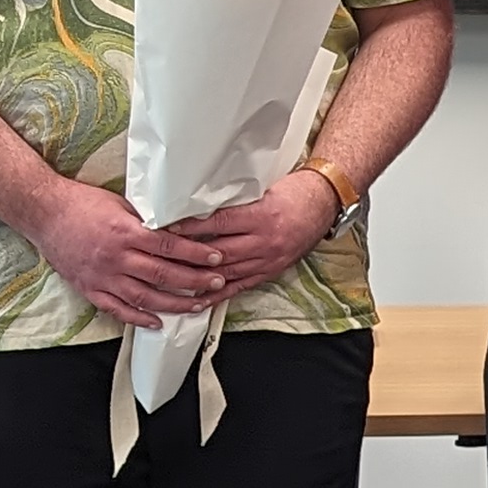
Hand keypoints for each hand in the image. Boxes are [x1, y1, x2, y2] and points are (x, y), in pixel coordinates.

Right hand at [29, 181, 225, 330]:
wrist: (44, 213)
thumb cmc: (83, 203)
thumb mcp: (121, 204)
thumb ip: (147, 220)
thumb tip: (179, 228)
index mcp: (126, 232)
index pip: (170, 246)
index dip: (196, 254)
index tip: (216, 258)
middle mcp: (116, 257)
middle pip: (163, 274)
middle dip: (194, 281)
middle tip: (217, 283)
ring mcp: (102, 276)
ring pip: (145, 297)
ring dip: (175, 304)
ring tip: (197, 306)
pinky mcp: (90, 289)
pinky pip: (117, 310)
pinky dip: (139, 319)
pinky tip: (158, 323)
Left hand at [170, 170, 340, 302]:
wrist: (325, 203)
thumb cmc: (295, 192)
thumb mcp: (264, 189)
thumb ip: (235, 200)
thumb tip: (200, 203)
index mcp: (262, 216)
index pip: (218, 223)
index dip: (191, 227)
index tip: (167, 227)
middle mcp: (265, 241)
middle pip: (219, 251)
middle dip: (188, 254)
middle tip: (162, 254)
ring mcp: (268, 259)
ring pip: (227, 272)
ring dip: (199, 276)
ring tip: (172, 278)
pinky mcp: (271, 270)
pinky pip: (240, 286)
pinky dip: (218, 294)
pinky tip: (199, 298)